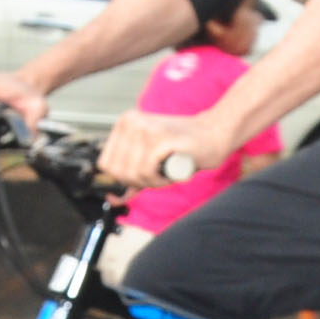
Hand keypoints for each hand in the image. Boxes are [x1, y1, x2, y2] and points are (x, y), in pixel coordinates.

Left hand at [100, 109, 233, 188]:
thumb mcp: (150, 161)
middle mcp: (132, 122)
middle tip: (159, 173)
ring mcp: (144, 128)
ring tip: (166, 171)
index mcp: (125, 122)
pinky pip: (147, 172)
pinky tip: (170, 171)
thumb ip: (130, 177)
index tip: (144, 174)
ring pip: (133, 174)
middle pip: (119, 172)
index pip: (106, 164)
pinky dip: (160, 179)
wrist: (213, 134)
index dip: (125, 178)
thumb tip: (111, 196)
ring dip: (152, 182)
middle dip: (139, 181)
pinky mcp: (159, 137)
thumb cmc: (183, 148)